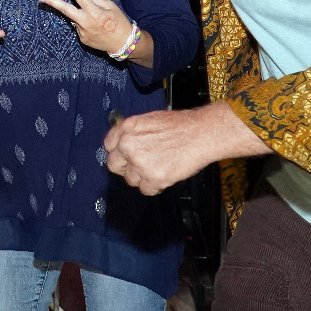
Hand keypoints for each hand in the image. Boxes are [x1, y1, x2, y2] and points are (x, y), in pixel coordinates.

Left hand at [37, 0, 141, 56]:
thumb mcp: (111, 6)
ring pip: (76, 18)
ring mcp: (82, 32)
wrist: (123, 43)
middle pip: (65, 10)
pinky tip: (97, 29)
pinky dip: (86, 25)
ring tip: (98, 22)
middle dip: (52, 3)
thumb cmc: (119, 22)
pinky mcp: (82, 39)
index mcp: (94, 12)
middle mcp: (85, 22)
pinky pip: (80, 27)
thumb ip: (96, 0)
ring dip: (82, 16)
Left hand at [104, 103, 269, 195]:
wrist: (202, 133)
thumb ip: (133, 133)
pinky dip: (155, 186)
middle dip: (126, 168)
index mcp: (127, 128)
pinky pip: (146, 190)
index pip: (108, 146)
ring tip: (159, 167)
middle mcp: (129, 146)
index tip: (125, 156)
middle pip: (114, 165)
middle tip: (141, 166)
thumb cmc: (181, 125)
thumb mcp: (149, 120)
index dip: (119, 152)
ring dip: (143, 177)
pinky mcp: (154, 178)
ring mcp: (140, 163)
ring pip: (131, 180)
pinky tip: (166, 174)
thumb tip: (123, 144)